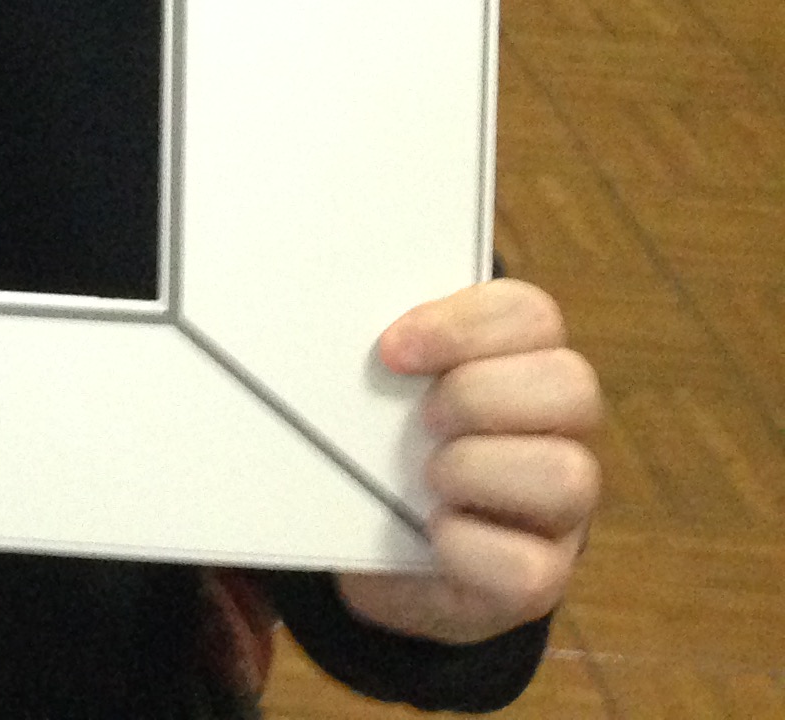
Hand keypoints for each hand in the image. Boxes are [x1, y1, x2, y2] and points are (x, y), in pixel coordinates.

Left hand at [337, 278, 601, 644]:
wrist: (375, 553)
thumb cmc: (378, 452)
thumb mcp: (375, 392)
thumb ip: (378, 354)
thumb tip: (321, 318)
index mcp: (520, 368)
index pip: (531, 315)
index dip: (465, 325)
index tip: (391, 350)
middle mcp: (557, 435)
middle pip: (571, 385)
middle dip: (480, 395)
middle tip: (422, 416)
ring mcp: (559, 512)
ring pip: (570, 475)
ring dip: (477, 469)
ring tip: (426, 476)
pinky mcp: (538, 579)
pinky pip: (527, 567)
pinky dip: (467, 548)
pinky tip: (432, 534)